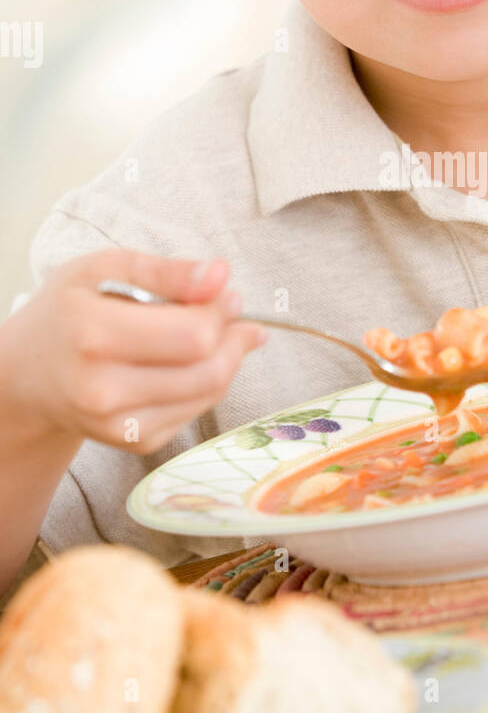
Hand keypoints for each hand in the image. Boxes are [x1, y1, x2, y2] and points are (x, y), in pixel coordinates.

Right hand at [3, 247, 266, 455]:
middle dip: (232, 336)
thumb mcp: (103, 270)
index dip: (221, 312)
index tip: (226, 293)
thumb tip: (220, 275)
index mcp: (93, 335)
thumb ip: (165, 271)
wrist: (30, 373)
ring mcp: (119, 424)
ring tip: (220, 331)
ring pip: (209, 392)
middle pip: (208, 369)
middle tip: (230, 311)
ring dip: (228, 358)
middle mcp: (103, 389)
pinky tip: (193, 360)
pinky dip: (207, 382)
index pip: (193, 335)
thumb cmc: (67, 312)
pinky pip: (196, 411)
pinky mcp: (135, 443)